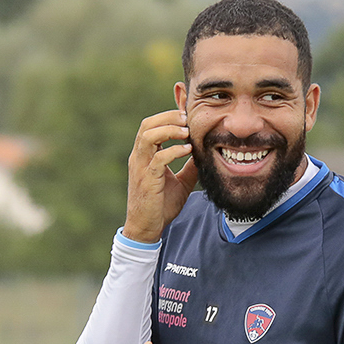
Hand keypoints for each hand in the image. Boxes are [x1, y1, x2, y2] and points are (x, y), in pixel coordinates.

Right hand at [124, 109, 196, 242]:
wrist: (147, 228)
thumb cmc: (161, 205)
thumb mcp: (180, 182)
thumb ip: (189, 166)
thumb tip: (204, 154)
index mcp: (144, 156)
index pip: (151, 126)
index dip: (167, 116)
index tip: (186, 115)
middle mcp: (139, 158)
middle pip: (147, 125)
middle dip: (168, 117)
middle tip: (187, 117)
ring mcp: (141, 168)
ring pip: (148, 136)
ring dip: (169, 129)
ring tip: (187, 131)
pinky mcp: (147, 179)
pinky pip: (158, 158)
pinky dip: (174, 150)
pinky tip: (187, 150)